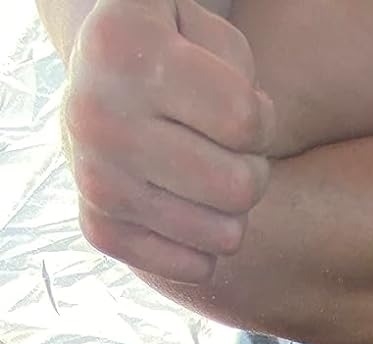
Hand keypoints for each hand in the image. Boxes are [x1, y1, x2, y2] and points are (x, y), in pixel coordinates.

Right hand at [63, 0, 274, 282]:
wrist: (104, 82)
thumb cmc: (180, 54)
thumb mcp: (209, 32)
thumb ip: (240, 73)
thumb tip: (243, 143)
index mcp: (123, 47)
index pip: (244, 121)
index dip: (263, 118)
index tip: (246, 107)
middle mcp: (97, 116)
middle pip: (239, 187)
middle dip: (254, 168)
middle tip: (234, 151)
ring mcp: (94, 179)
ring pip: (226, 235)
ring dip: (234, 209)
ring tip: (211, 173)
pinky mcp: (99, 229)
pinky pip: (197, 268)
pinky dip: (208, 243)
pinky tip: (192, 205)